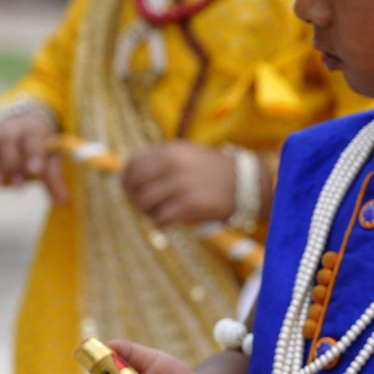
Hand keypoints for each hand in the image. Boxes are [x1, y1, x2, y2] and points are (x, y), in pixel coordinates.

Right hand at [0, 111, 66, 201]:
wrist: (22, 127)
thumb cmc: (39, 148)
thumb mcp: (50, 159)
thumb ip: (54, 179)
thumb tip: (63, 203)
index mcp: (34, 129)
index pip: (34, 139)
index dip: (34, 154)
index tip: (36, 171)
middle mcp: (12, 127)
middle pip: (9, 141)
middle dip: (12, 164)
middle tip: (17, 187)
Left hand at [122, 142, 237, 226]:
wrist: (247, 183)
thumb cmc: (212, 171)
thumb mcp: (187, 155)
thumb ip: (160, 160)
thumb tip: (127, 174)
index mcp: (172, 151)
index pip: (133, 164)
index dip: (128, 179)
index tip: (134, 189)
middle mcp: (174, 164)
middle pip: (134, 183)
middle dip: (134, 197)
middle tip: (144, 205)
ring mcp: (182, 184)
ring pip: (144, 202)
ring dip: (146, 212)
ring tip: (157, 214)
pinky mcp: (191, 205)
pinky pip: (160, 218)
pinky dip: (159, 223)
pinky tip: (167, 223)